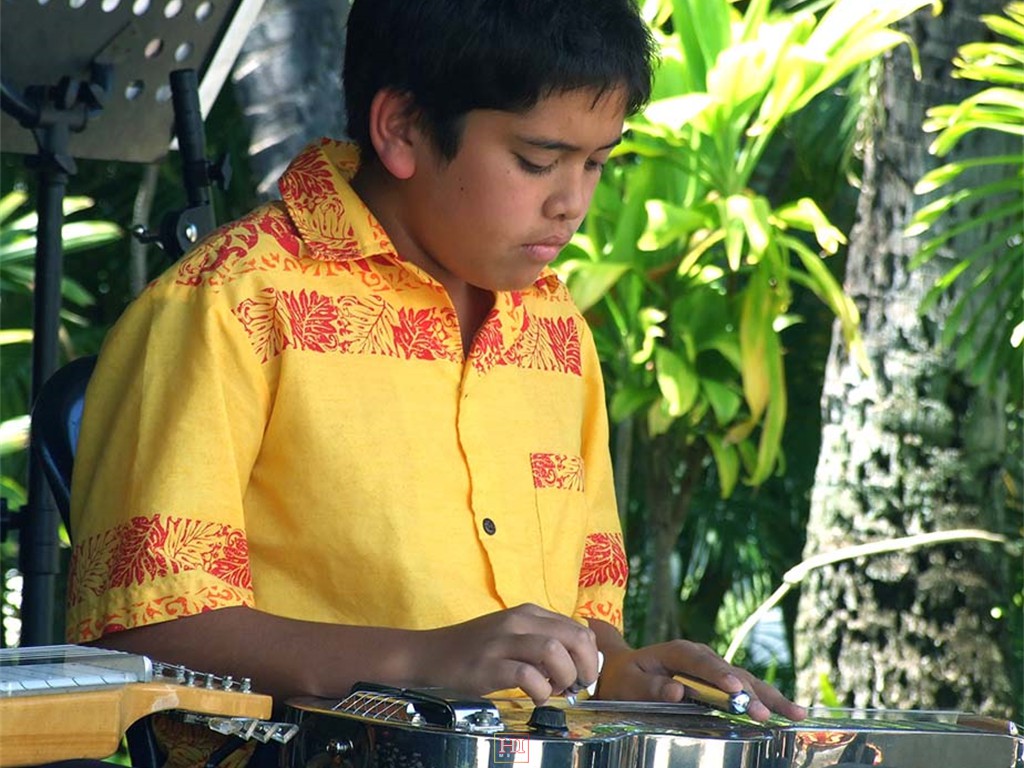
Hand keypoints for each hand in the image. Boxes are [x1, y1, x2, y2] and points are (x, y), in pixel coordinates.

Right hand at [417, 604, 599, 704]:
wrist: (433, 653)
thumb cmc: (477, 648)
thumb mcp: (513, 634)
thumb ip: (543, 640)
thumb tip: (579, 663)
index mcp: (529, 612)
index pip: (578, 629)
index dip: (590, 656)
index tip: (583, 675)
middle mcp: (518, 621)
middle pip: (573, 637)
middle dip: (585, 666)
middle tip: (577, 685)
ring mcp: (502, 641)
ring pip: (553, 651)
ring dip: (564, 676)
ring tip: (556, 690)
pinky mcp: (489, 665)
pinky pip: (527, 676)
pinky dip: (540, 690)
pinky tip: (536, 696)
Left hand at [595, 640, 805, 721]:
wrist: (624, 670)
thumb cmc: (624, 678)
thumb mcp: (628, 683)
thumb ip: (649, 687)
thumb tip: (675, 689)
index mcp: (678, 651)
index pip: (701, 662)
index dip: (720, 675)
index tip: (736, 690)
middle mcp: (701, 656)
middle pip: (731, 672)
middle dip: (752, 693)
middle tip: (768, 714)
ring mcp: (714, 667)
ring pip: (746, 680)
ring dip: (770, 697)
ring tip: (796, 712)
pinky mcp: (720, 681)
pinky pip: (746, 690)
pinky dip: (766, 700)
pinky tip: (787, 713)